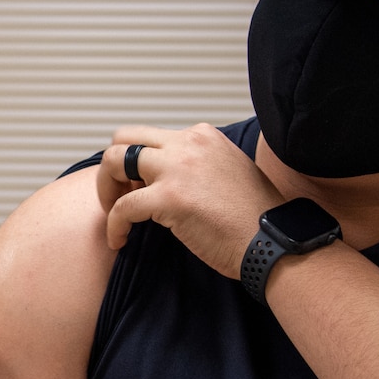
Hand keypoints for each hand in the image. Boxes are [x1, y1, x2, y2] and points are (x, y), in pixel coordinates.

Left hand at [99, 124, 284, 277]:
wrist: (273, 242)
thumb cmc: (253, 218)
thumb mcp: (227, 171)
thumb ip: (197, 165)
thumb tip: (166, 177)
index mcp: (202, 136)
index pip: (151, 137)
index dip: (137, 164)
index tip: (140, 188)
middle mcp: (188, 143)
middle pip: (125, 138)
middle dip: (113, 168)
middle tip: (118, 197)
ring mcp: (177, 168)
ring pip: (114, 160)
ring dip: (106, 189)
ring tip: (114, 216)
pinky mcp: (170, 198)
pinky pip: (122, 207)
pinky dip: (114, 225)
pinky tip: (119, 240)